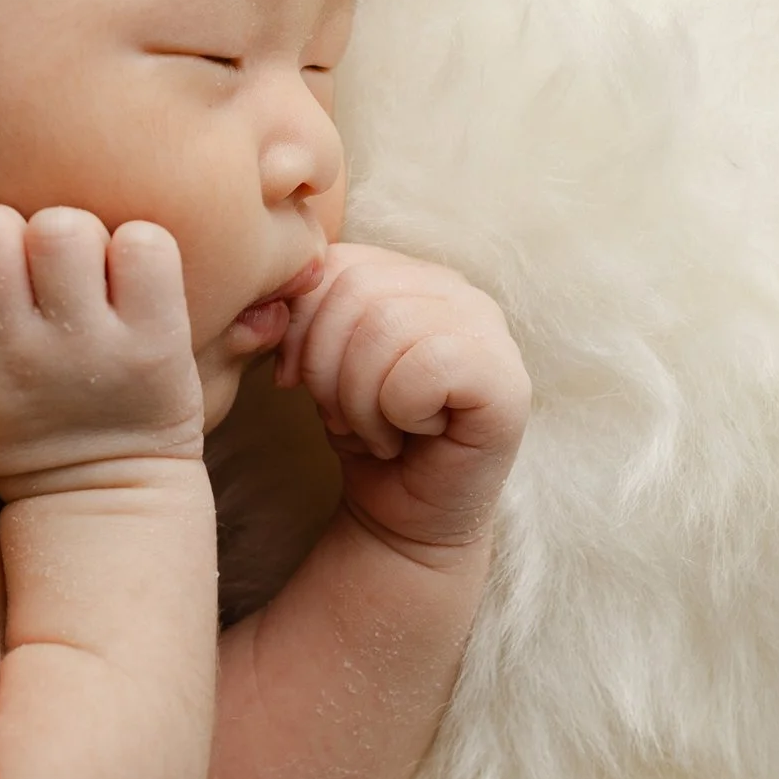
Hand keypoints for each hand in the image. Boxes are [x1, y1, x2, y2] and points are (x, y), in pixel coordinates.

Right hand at [0, 205, 207, 489]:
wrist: (104, 496)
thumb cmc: (16, 424)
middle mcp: (12, 358)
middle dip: (4, 231)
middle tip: (28, 271)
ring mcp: (86, 351)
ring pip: (62, 228)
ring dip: (73, 236)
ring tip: (82, 276)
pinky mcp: (155, 343)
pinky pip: (144, 244)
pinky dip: (140, 248)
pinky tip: (130, 282)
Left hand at [274, 243, 530, 560]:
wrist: (404, 516)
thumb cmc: (363, 434)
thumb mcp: (317, 361)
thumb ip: (302, 314)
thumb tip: (272, 301)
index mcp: (409, 274)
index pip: (335, 262)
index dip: (297, 325)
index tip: (291, 380)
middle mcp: (457, 289)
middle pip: (356, 290)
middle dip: (324, 366)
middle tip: (338, 415)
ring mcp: (490, 330)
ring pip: (386, 326)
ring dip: (359, 397)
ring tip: (374, 429)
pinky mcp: (507, 381)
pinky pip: (426, 368)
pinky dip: (398, 412)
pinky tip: (411, 434)